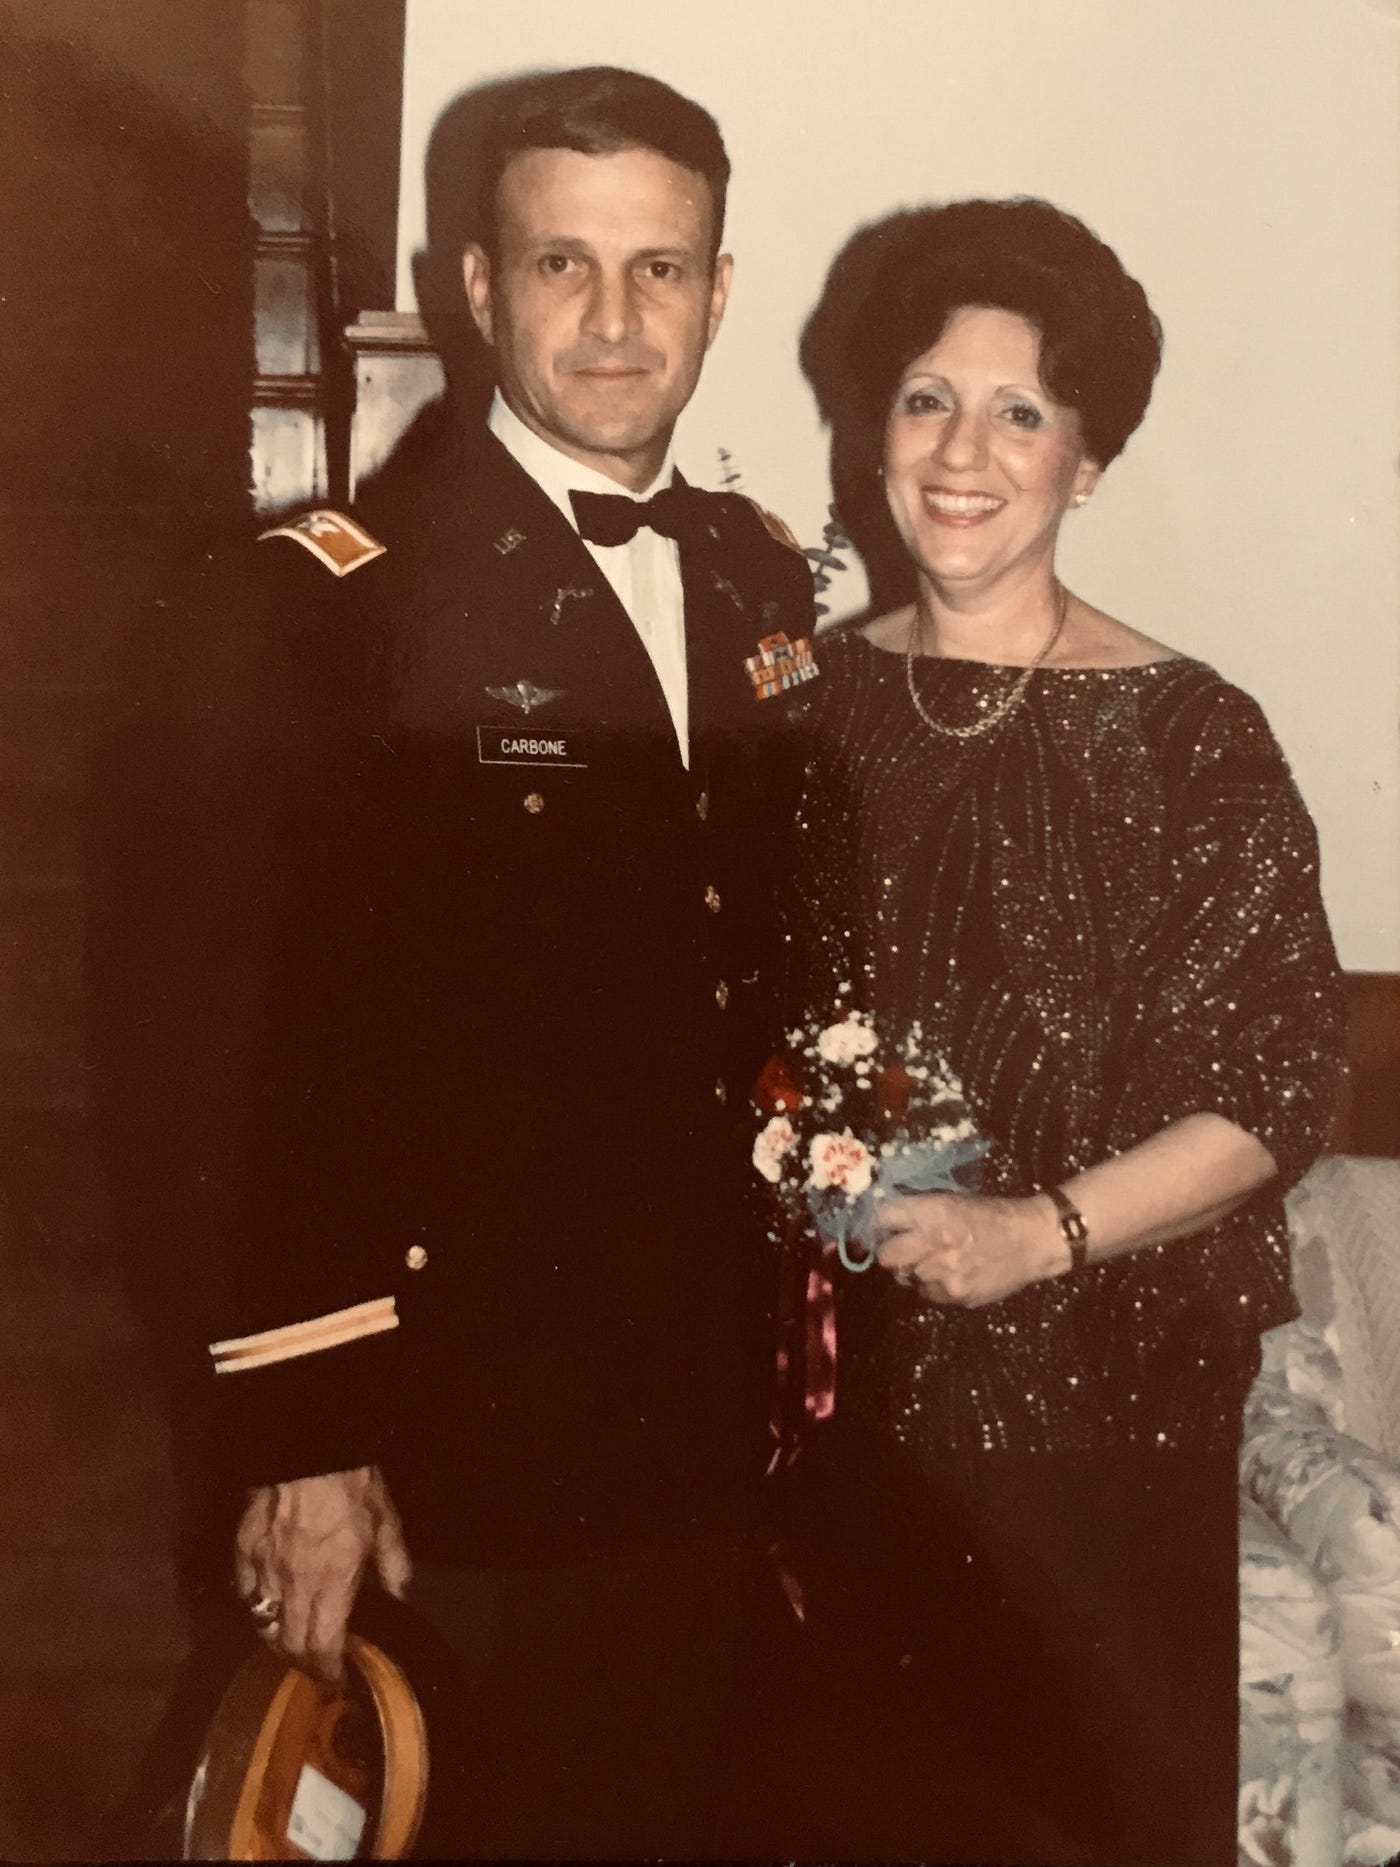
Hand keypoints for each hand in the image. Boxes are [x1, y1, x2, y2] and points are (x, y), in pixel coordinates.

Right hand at [234, 1465, 409, 1681]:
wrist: (309, 1447)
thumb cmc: (354, 1485)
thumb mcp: (387, 1524)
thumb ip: (394, 1566)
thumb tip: (400, 1597)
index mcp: (331, 1585)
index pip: (323, 1646)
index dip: (328, 1670)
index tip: (336, 1677)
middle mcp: (293, 1586)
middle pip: (289, 1644)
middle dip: (302, 1662)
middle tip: (315, 1664)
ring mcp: (264, 1568)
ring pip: (262, 1622)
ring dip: (276, 1639)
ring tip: (291, 1642)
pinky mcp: (244, 1547)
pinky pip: (244, 1589)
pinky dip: (255, 1603)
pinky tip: (265, 1602)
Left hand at [872, 1191, 1065, 1307]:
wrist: (1033, 1239)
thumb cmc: (992, 1216)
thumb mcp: (952, 1203)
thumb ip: (918, 1213)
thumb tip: (882, 1221)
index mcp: (933, 1213)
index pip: (882, 1218)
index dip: (875, 1225)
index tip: (875, 1230)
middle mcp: (934, 1243)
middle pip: (886, 1256)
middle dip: (890, 1253)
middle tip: (903, 1250)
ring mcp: (944, 1274)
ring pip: (907, 1278)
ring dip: (916, 1271)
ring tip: (940, 1261)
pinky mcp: (956, 1296)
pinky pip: (929, 1294)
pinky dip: (935, 1286)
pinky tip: (956, 1274)